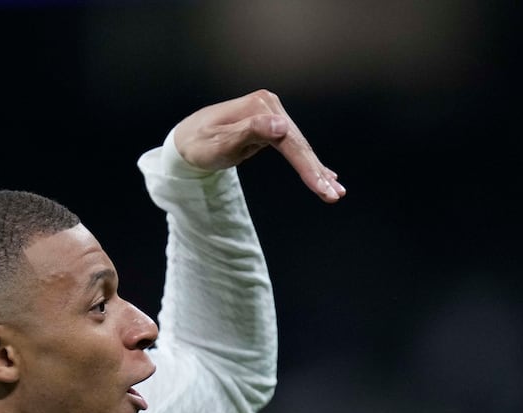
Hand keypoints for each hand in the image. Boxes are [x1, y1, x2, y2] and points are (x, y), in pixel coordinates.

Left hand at [172, 89, 345, 202]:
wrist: (186, 139)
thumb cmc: (198, 144)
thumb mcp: (220, 143)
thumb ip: (249, 133)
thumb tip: (281, 126)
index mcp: (260, 106)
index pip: (289, 140)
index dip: (307, 166)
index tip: (321, 188)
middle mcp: (269, 105)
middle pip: (298, 144)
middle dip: (316, 172)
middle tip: (334, 196)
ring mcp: (271, 114)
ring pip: (299, 147)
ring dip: (318, 170)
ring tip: (335, 192)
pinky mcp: (270, 125)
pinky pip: (293, 148)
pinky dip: (308, 163)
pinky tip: (326, 176)